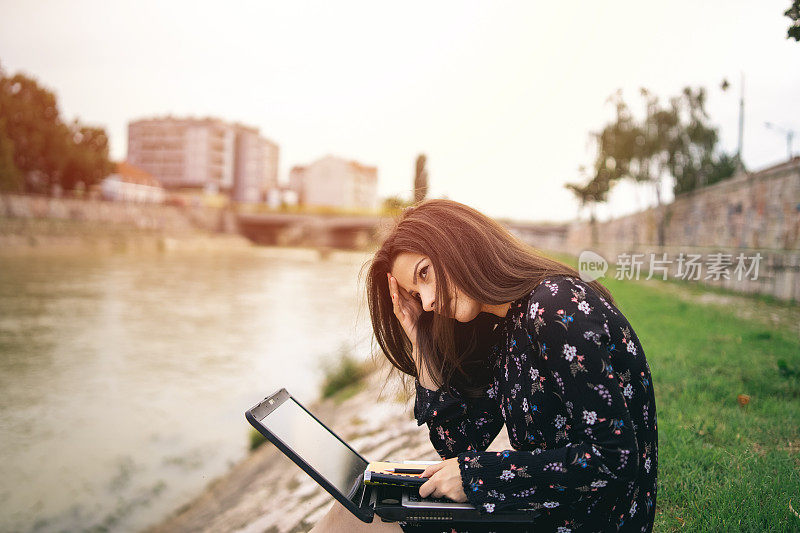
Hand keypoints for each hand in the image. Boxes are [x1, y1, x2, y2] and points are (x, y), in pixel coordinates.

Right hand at [387, 272, 437, 388]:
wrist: (425, 340)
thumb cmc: (426, 324)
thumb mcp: (428, 308)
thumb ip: (428, 299)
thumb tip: (437, 287)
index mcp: (410, 303)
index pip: (403, 289)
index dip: (400, 280)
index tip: (397, 270)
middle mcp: (404, 306)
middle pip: (397, 291)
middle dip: (393, 282)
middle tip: (389, 271)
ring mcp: (402, 313)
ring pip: (395, 298)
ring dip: (392, 288)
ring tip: (391, 279)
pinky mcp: (402, 320)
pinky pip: (397, 309)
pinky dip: (395, 302)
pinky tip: (394, 295)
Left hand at [419, 458, 467, 501]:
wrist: (477, 471)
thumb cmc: (461, 465)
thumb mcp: (444, 463)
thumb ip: (431, 470)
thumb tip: (421, 476)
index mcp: (437, 480)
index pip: (423, 491)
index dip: (425, 489)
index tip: (427, 487)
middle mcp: (443, 489)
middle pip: (433, 494)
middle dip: (436, 489)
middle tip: (445, 481)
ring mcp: (450, 496)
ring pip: (443, 496)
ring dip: (446, 492)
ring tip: (453, 483)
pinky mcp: (458, 500)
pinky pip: (452, 499)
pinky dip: (454, 494)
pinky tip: (458, 487)